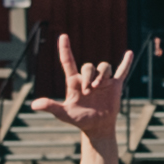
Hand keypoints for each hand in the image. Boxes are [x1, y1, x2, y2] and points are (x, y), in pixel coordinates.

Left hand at [47, 32, 124, 146]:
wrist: (96, 127)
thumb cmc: (79, 119)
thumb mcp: (63, 113)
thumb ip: (50, 107)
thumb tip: (34, 105)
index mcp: (74, 82)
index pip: (68, 61)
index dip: (65, 49)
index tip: (63, 36)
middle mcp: (88, 78)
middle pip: (89, 66)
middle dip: (88, 76)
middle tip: (88, 91)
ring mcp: (102, 81)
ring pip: (104, 67)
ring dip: (101, 75)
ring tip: (98, 88)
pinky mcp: (114, 86)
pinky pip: (121, 71)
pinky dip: (126, 63)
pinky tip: (129, 53)